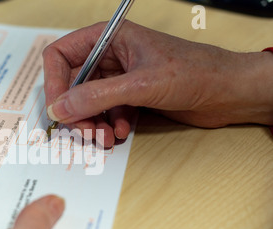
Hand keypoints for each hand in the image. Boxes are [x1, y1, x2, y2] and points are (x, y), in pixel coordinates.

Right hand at [43, 21, 272, 145]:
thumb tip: (59, 108)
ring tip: (107, 137)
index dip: (53, 83)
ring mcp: (119, 77)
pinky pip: (105, 112)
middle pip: (72, 84)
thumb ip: (96, 96)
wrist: (228, 92)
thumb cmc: (194, 72)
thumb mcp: (140, 85)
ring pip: (88, 102)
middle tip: (85, 132)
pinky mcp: (130, 96)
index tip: (57, 110)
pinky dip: (109, 124)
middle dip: (76, 111)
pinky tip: (122, 131)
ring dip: (92, 123)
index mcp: (108, 38)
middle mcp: (109, 56)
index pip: (60, 55)